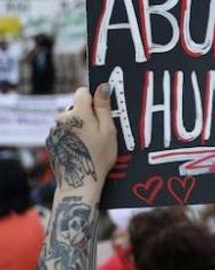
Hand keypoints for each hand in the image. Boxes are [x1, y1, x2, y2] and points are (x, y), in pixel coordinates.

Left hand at [46, 84, 115, 199]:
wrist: (78, 182)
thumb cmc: (98, 157)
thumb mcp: (108, 131)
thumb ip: (103, 107)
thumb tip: (102, 86)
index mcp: (78, 112)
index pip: (83, 92)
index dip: (93, 99)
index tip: (102, 111)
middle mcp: (62, 118)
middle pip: (76, 107)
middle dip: (87, 115)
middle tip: (99, 133)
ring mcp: (54, 130)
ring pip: (70, 121)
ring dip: (79, 127)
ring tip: (89, 145)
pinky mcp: (51, 141)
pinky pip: (64, 133)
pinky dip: (71, 137)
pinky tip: (80, 150)